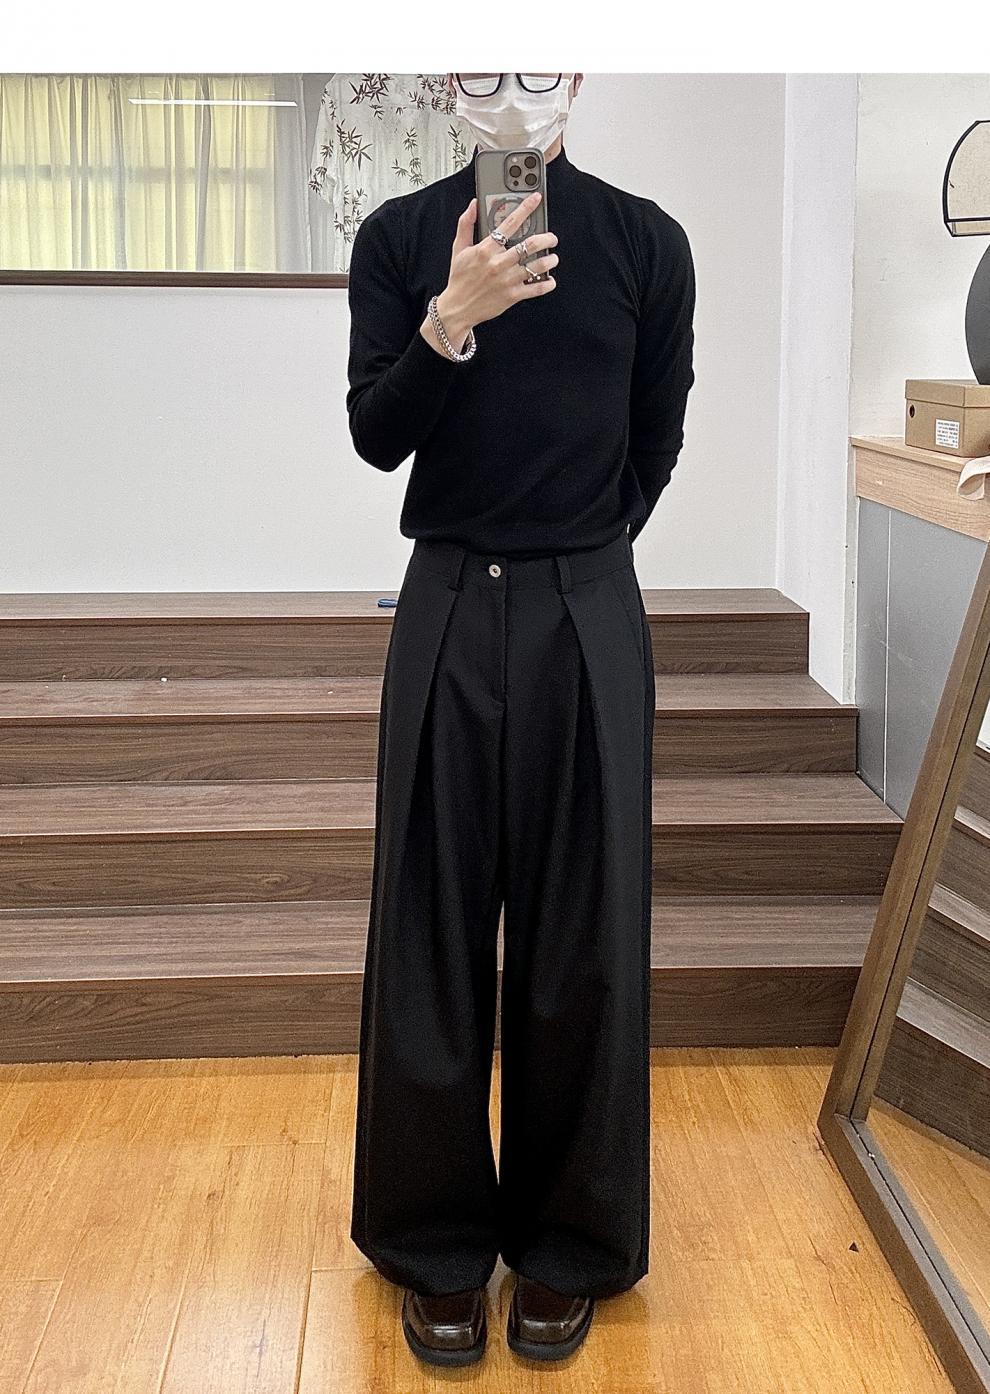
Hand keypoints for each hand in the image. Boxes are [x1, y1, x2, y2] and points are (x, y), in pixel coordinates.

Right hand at [428, 192, 558, 348]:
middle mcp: (498, 263)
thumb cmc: (459, 279)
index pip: (509, 223)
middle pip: (530, 245)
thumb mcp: (458, 249)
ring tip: (553, 258)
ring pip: (536, 266)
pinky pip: (535, 289)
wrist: (458, 308)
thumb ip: (466, 224)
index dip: (525, 208)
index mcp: (485, 249)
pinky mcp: (512, 296)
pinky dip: (546, 284)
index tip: (536, 199)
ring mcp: (507, 280)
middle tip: (552, 238)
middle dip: (546, 238)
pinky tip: (550, 280)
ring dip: (550, 260)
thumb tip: (473, 204)